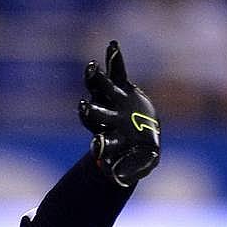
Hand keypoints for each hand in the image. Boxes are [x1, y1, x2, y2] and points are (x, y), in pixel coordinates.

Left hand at [78, 41, 159, 186]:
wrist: (138, 138)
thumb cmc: (140, 155)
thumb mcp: (144, 164)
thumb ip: (134, 169)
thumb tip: (120, 180)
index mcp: (110, 142)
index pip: (101, 145)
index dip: (99, 146)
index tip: (97, 145)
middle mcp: (106, 121)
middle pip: (95, 117)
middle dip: (90, 112)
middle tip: (83, 107)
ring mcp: (110, 102)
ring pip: (100, 91)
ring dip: (95, 80)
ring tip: (92, 68)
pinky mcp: (120, 88)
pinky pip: (117, 72)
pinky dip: (114, 60)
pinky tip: (112, 46)